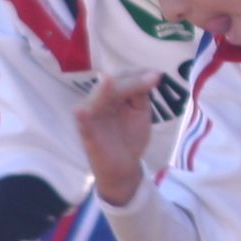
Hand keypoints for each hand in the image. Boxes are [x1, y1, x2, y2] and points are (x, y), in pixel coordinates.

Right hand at [76, 71, 158, 205]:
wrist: (125, 167)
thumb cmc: (130, 136)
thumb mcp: (140, 111)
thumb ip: (141, 93)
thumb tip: (152, 73)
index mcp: (110, 94)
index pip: (121, 77)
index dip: (137, 74)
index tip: (157, 74)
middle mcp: (97, 101)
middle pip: (112, 85)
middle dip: (132, 81)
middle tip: (154, 78)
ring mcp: (91, 117)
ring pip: (97, 100)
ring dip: (103, 90)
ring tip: (110, 79)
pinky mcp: (88, 134)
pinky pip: (83, 125)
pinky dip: (82, 117)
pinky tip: (82, 111)